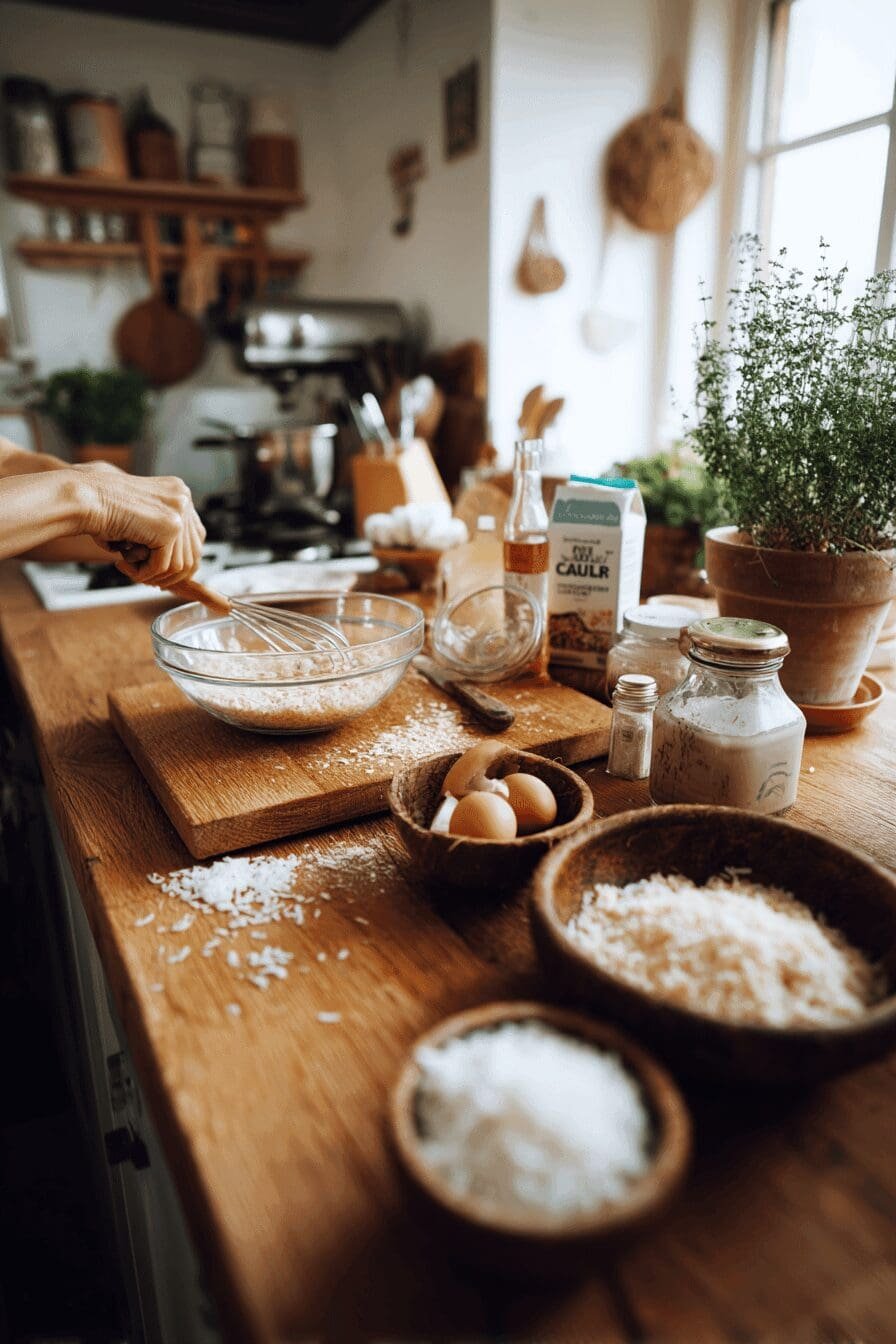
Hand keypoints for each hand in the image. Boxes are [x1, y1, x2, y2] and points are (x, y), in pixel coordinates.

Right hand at [73, 464, 205, 588]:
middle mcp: (183, 498)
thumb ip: (161, 537)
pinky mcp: (170, 526)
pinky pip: (163, 566)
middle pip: (192, 554)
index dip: (177, 561)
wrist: (82, 498)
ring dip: (152, 575)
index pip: (194, 537)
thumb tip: (182, 570)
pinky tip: (122, 563)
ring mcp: (179, 511)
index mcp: (178, 492)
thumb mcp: (139, 522)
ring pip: (179, 565)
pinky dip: (142, 573)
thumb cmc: (100, 510)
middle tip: (143, 577)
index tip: (156, 573)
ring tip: (127, 568)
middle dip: (167, 574)